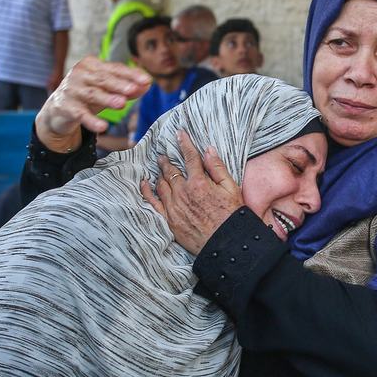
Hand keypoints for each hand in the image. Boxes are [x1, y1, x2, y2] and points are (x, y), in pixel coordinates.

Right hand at [35, 56, 149, 151]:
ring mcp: (72, 90)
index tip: (146, 80)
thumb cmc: (87, 95)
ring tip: (122, 103)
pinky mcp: (66, 107)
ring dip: (107, 98)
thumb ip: (128, 87)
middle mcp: (80, 74)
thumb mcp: (108, 90)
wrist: (59, 109)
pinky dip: (91, 121)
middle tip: (133, 89)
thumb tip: (147, 84)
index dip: (130, 74)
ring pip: (92, 94)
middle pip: (103, 79)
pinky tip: (102, 126)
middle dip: (119, 84)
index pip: (114, 69)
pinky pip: (81, 114)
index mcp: (92, 65)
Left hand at [141, 131, 242, 254]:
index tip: (179, 133)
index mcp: (199, 182)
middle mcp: (183, 192)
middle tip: (163, 154)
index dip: (184, 143)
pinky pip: (153, 202)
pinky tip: (144, 182)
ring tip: (159, 167)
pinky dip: (147, 190)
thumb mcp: (231, 189)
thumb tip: (208, 150)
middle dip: (167, 160)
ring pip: (161, 184)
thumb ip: (217, 168)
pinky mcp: (169, 219)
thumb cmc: (232, 216)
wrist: (225, 243)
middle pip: (171, 170)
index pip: (190, 157)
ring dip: (159, 173)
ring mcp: (174, 206)